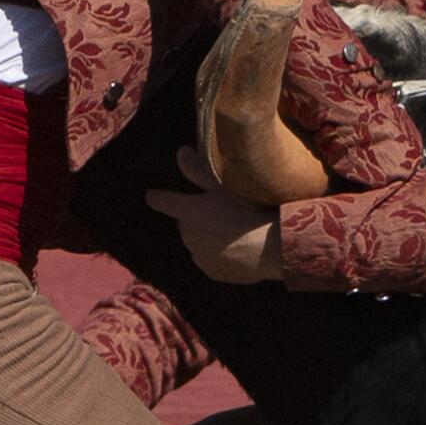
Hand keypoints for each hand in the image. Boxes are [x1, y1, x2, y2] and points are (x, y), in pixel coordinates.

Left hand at [146, 147, 284, 283]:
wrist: (272, 246)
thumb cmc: (250, 207)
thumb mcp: (225, 184)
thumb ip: (198, 169)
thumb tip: (181, 152)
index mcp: (188, 211)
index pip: (164, 202)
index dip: (158, 198)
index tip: (152, 196)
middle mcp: (188, 235)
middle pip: (186, 223)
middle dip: (197, 218)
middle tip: (222, 212)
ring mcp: (200, 257)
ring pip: (198, 243)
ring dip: (208, 237)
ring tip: (234, 230)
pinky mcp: (213, 272)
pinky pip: (211, 261)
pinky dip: (220, 255)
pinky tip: (239, 247)